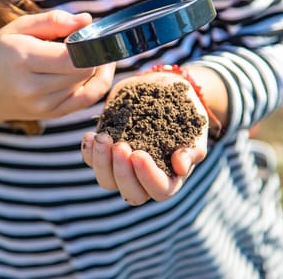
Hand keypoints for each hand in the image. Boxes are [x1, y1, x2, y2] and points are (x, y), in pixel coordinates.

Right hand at [0, 10, 115, 123]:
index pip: (72, 57)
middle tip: (84, 41)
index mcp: (23, 59)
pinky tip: (95, 69)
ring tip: (80, 54)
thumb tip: (87, 20)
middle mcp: (33, 87)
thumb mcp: (18, 28)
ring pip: (88, 83)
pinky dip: (97, 82)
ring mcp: (43, 105)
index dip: (86, 43)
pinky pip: (88, 99)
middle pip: (84, 70)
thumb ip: (53, 20)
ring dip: (92, 66)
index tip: (82, 32)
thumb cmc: (0, 54)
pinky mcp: (53, 114)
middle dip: (92, 53)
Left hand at [81, 71, 208, 204]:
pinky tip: (91, 135)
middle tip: (120, 146)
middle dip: (122, 173)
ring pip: (107, 181)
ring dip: (101, 162)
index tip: (139, 154)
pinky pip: (91, 162)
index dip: (148, 177)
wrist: (165, 89)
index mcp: (169, 178)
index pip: (159, 190)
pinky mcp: (105, 152)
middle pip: (130, 194)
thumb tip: (181, 167)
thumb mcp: (195, 128)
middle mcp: (143, 178)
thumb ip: (191, 149)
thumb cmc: (185, 112)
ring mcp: (122, 168)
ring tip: (103, 138)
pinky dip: (88, 151)